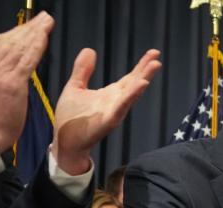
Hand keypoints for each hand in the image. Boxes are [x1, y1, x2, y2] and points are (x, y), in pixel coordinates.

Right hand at [0, 12, 54, 151]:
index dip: (16, 32)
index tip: (29, 26)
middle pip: (10, 41)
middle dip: (28, 28)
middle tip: (44, 19)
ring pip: (19, 47)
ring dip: (35, 33)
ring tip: (47, 23)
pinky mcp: (11, 83)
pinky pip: (26, 59)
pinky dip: (36, 46)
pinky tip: (44, 38)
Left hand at [52, 48, 161, 174]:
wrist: (65, 141)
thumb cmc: (71, 117)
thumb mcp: (76, 87)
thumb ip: (83, 70)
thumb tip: (90, 50)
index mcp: (111, 94)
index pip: (130, 77)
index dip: (141, 65)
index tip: (153, 52)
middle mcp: (117, 102)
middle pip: (135, 83)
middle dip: (146, 70)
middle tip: (157, 56)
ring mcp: (114, 112)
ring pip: (132, 94)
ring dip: (143, 80)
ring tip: (154, 66)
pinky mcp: (108, 121)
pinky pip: (121, 107)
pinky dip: (131, 96)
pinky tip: (140, 85)